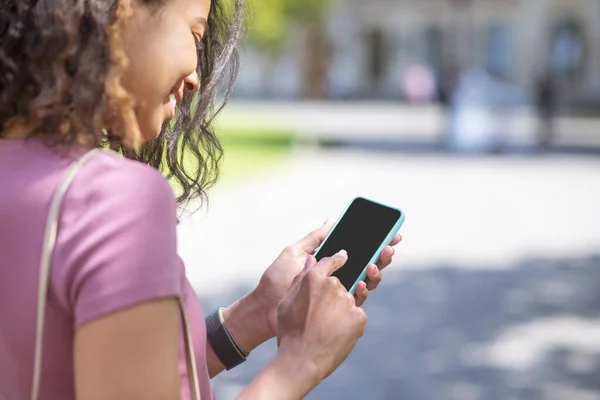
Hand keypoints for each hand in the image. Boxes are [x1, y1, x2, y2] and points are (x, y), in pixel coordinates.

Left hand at [254, 219, 402, 336]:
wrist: (265, 308)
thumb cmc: (277, 279)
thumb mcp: (295, 252)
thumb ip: (315, 238)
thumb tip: (333, 219)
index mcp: (329, 260)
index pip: (356, 248)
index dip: (374, 241)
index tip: (390, 232)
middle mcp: (338, 274)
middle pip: (366, 262)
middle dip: (381, 254)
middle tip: (390, 246)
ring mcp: (339, 291)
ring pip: (366, 280)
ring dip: (376, 270)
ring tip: (375, 263)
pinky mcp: (338, 307)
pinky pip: (358, 298)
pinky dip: (364, 289)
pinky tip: (363, 282)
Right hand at [276, 251, 366, 382]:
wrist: (301, 360)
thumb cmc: (290, 331)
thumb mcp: (287, 301)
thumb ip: (301, 277)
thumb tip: (311, 259)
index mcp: (313, 278)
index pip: (331, 261)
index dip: (337, 260)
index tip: (343, 258)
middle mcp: (333, 285)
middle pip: (339, 286)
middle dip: (332, 297)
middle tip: (320, 317)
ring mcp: (348, 301)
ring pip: (347, 302)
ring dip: (340, 312)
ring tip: (325, 329)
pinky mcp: (359, 317)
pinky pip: (356, 316)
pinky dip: (349, 324)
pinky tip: (335, 335)